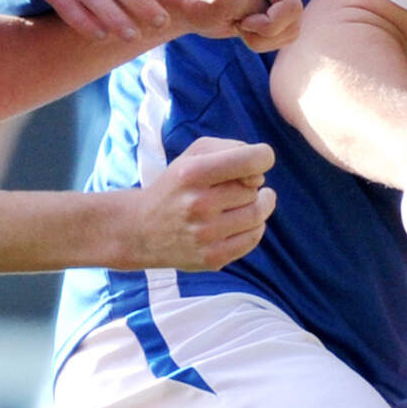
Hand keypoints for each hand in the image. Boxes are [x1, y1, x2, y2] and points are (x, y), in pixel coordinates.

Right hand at [115, 137, 275, 270]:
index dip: (263, 157)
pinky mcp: (212, 257)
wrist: (142, 230)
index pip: (251, 161)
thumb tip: (259, 173)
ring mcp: (205, 234)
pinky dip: (254, 228)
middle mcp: (198, 204)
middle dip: (251, 186)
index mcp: (193, 173)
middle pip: (254, 190)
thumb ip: (230, 149)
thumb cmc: (176, 186)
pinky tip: (241, 222)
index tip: (258, 162)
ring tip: (245, 203)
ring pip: (257, 215)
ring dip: (258, 207)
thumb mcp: (193, 155)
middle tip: (235, 188)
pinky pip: (252, 239)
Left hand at [168, 0, 305, 50]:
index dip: (267, 24)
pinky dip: (263, 41)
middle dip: (264, 32)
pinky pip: (285, 36)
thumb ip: (266, 14)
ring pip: (291, 31)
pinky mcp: (280, 9)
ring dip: (262, 39)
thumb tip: (292, 25)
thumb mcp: (229, 2)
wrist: (186, 3)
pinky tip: (245, 27)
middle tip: (237, 21)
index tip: (241, 19)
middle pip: (293, 19)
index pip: (290, 7)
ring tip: (239, 23)